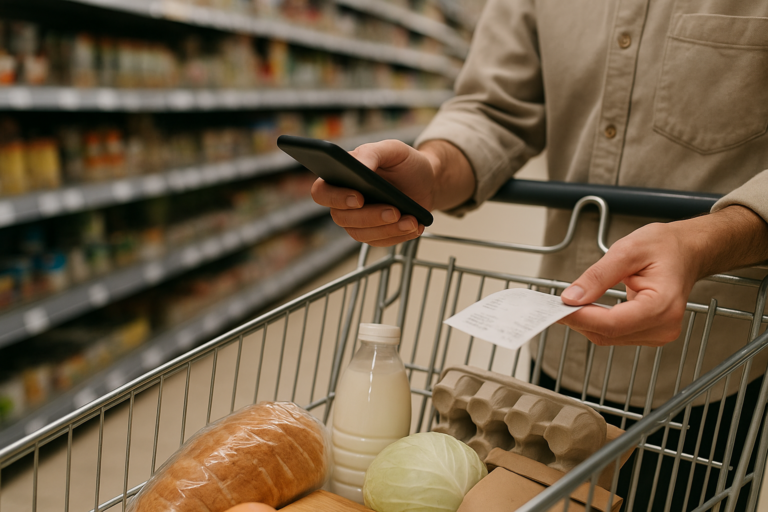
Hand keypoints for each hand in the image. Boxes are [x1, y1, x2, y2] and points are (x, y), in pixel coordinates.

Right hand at [310, 139, 474, 246]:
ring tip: (411, 220)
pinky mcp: (375, 234)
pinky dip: (399, 235)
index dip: (335, 198)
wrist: (427, 181)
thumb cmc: (405, 163)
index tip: (359, 198)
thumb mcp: (392, 150)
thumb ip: (371, 154)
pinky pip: (380, 241)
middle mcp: (344, 202)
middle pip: (342, 218)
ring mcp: (359, 221)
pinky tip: (415, 226)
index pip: (322, 192)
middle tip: (395, 211)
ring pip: (361, 234)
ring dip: (387, 229)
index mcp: (341, 177)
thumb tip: (360, 167)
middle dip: (369, 217)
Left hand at [559, 206, 767, 346]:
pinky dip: (596, 323)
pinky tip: (587, 308)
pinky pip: (615, 334)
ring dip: (586, 322)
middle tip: (555, 303)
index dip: (581, 318)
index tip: (557, 308)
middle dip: (579, 319)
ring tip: (569, 303)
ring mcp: (658, 333)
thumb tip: (571, 298)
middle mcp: (663, 326)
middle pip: (608, 333)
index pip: (613, 323)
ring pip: (608, 337)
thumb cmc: (664, 246)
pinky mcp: (650, 334)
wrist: (687, 251)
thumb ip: (598, 276)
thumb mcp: (627, 250)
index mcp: (663, 305)